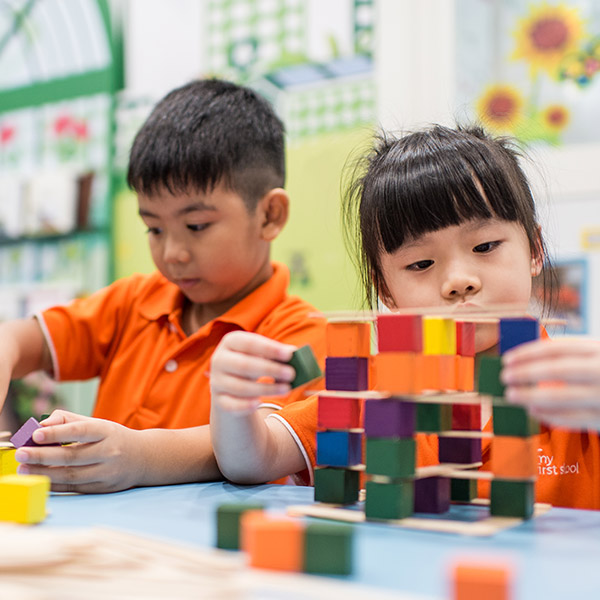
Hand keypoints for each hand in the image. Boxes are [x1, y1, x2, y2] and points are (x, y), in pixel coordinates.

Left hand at [14, 410, 143, 492]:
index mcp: (107, 431)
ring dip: (45, 473)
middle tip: (21, 454)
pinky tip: (41, 479)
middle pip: (72, 456)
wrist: (145, 457)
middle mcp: (110, 452)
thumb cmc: (114, 438)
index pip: (80, 431)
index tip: (36, 435)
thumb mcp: (98, 423)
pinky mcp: (105, 488)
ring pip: (71, 475)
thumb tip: (43, 425)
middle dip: (43, 456)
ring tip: (24, 469)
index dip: (57, 432)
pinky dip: (56, 485)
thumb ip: (70, 420)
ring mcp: (108, 472)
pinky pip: (75, 488)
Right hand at [210, 331, 295, 413]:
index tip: (289, 355)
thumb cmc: (253, 363)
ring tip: (286, 389)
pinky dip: (245, 405)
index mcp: (231, 342)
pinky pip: (231, 405)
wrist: (232, 384)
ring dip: (265, 389)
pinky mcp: (218, 400)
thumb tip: (295, 353)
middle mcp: (219, 359)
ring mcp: (217, 381)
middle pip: (243, 365)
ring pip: (240, 387)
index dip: (269, 348)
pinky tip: (259, 403)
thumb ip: (278, 353)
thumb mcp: (264, 355)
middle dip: (269, 370)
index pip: (249, 343)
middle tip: (291, 374)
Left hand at [502, 338, 599, 429]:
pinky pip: (573, 419)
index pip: (558, 348)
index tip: (508, 359)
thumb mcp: (597, 355)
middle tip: (505, 377)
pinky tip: (533, 411)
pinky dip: (549, 415)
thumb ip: (572, 354)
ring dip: (531, 397)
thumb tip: (528, 357)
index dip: (528, 353)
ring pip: (562, 397)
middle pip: (557, 370)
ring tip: (513, 396)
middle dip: (526, 373)